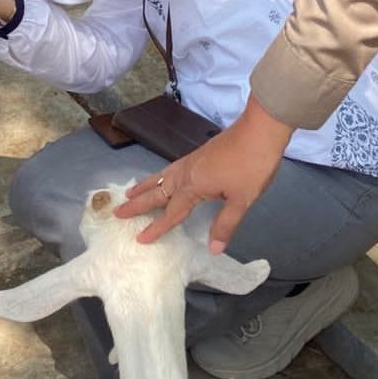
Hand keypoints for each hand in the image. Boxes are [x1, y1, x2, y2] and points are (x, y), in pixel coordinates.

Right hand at [114, 94, 294, 253]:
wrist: (260, 129)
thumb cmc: (252, 165)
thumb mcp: (242, 199)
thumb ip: (225, 224)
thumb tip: (213, 248)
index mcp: (194, 185)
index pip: (171, 212)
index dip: (157, 228)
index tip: (140, 239)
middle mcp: (186, 173)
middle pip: (156, 191)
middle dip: (137, 203)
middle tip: (117, 212)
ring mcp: (190, 162)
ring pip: (160, 177)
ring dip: (144, 186)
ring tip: (129, 193)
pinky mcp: (197, 155)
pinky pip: (169, 170)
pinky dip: (158, 177)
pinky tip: (162, 178)